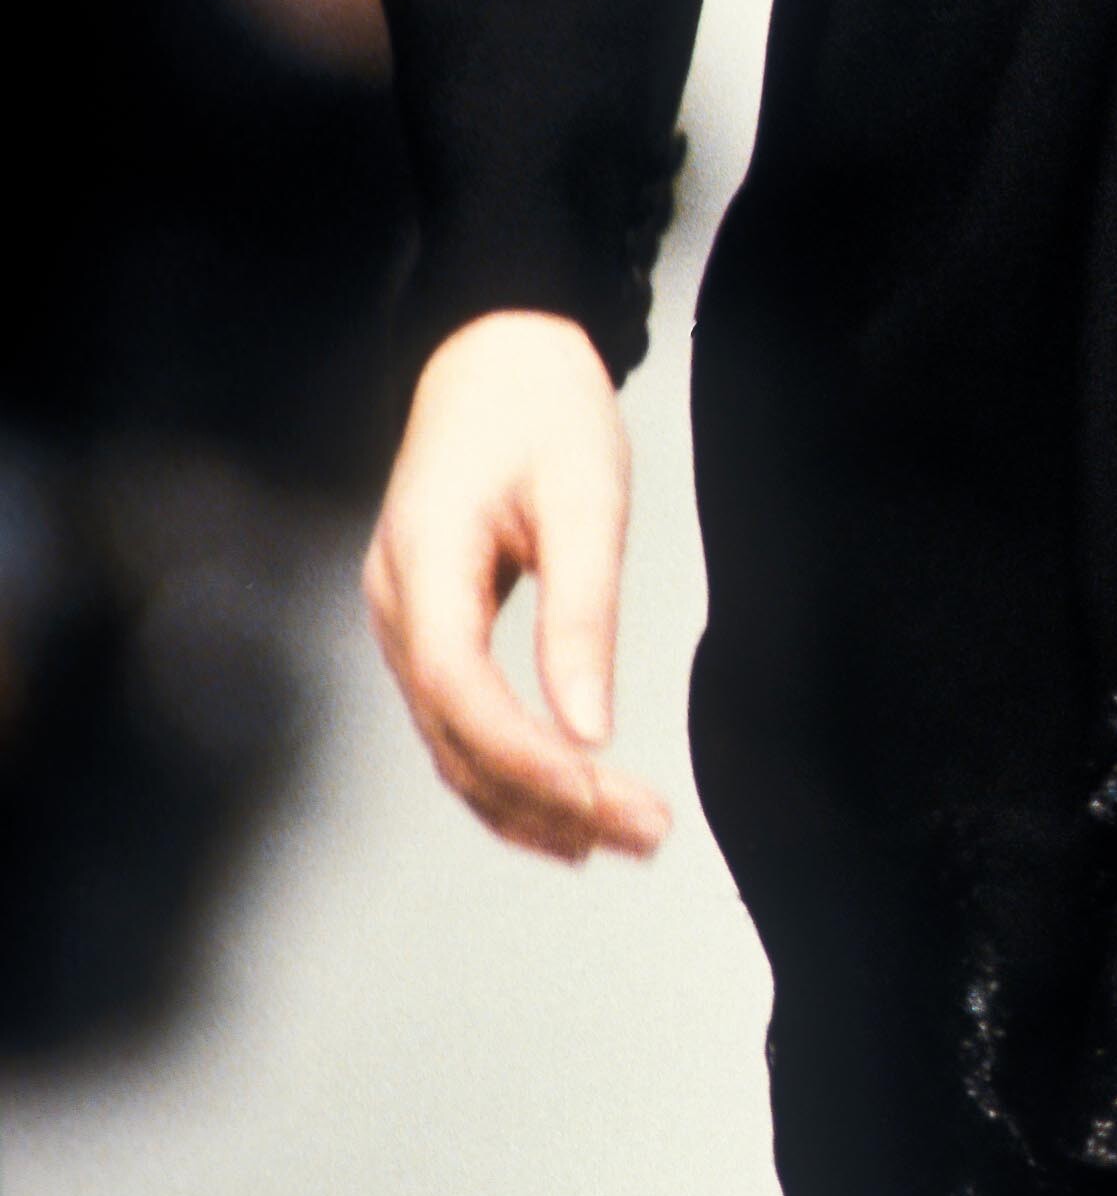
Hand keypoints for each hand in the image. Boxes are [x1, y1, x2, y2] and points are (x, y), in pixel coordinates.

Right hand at [362, 310, 670, 864]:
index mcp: (424, 559)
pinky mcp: (429, 629)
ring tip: (619, 838)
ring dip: (529, 802)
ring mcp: (403, 621)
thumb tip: (590, 725)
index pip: (460, 689)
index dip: (524, 757)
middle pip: (454, 735)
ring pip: (452, 744)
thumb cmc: (541, 410)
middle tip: (641, 834)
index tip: (600, 797)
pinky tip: (565, 805)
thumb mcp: (585, 495)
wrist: (495, 357)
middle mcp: (397, 604)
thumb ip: (583, 611)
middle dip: (544, 800)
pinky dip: (509, 772)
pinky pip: (459, 722)